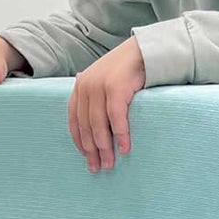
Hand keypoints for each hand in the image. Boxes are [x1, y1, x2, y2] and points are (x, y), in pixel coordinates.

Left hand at [69, 36, 145, 171]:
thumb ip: (96, 101)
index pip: (74, 120)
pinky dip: (120, 135)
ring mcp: (99, 86)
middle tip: (97, 168)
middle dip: (91, 150)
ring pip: (98, 125)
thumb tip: (95, 130)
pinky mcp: (115, 88)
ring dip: (104, 147)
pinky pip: (116, 118)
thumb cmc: (126, 71)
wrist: (145, 51)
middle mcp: (85, 86)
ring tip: (110, 163)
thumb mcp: (104, 84)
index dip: (79, 141)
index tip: (85, 157)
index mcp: (80, 87)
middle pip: (85, 126)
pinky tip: (125, 149)